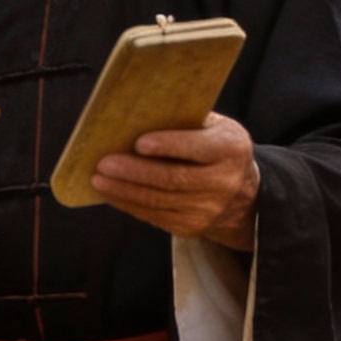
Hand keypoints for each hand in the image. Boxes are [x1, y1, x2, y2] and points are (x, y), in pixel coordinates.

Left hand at [91, 112, 259, 250]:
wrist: (242, 194)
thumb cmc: (216, 147)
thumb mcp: (215, 127)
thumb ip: (186, 122)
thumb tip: (137, 114)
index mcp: (230, 149)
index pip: (197, 148)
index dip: (168, 145)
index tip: (139, 143)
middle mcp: (223, 182)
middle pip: (173, 178)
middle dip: (135, 172)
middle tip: (104, 163)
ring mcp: (207, 209)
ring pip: (160, 201)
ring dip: (125, 191)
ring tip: (98, 179)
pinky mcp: (192, 226)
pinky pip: (155, 216)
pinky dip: (130, 205)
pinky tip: (111, 193)